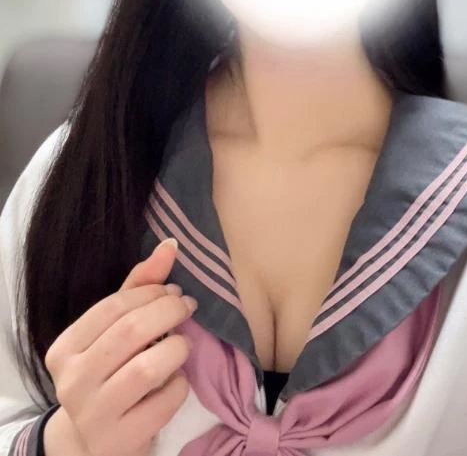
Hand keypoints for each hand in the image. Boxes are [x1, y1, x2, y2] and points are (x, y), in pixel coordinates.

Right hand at [43, 238, 196, 455]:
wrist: (93, 445)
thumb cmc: (108, 375)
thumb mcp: (113, 332)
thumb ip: (138, 288)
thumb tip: (170, 244)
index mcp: (65, 348)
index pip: (113, 306)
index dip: (151, 292)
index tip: (173, 290)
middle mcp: (72, 381)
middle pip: (132, 331)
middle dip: (169, 311)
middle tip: (187, 307)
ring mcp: (94, 414)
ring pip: (149, 366)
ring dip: (177, 347)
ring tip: (182, 344)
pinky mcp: (120, 439)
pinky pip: (164, 400)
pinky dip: (180, 385)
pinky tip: (176, 380)